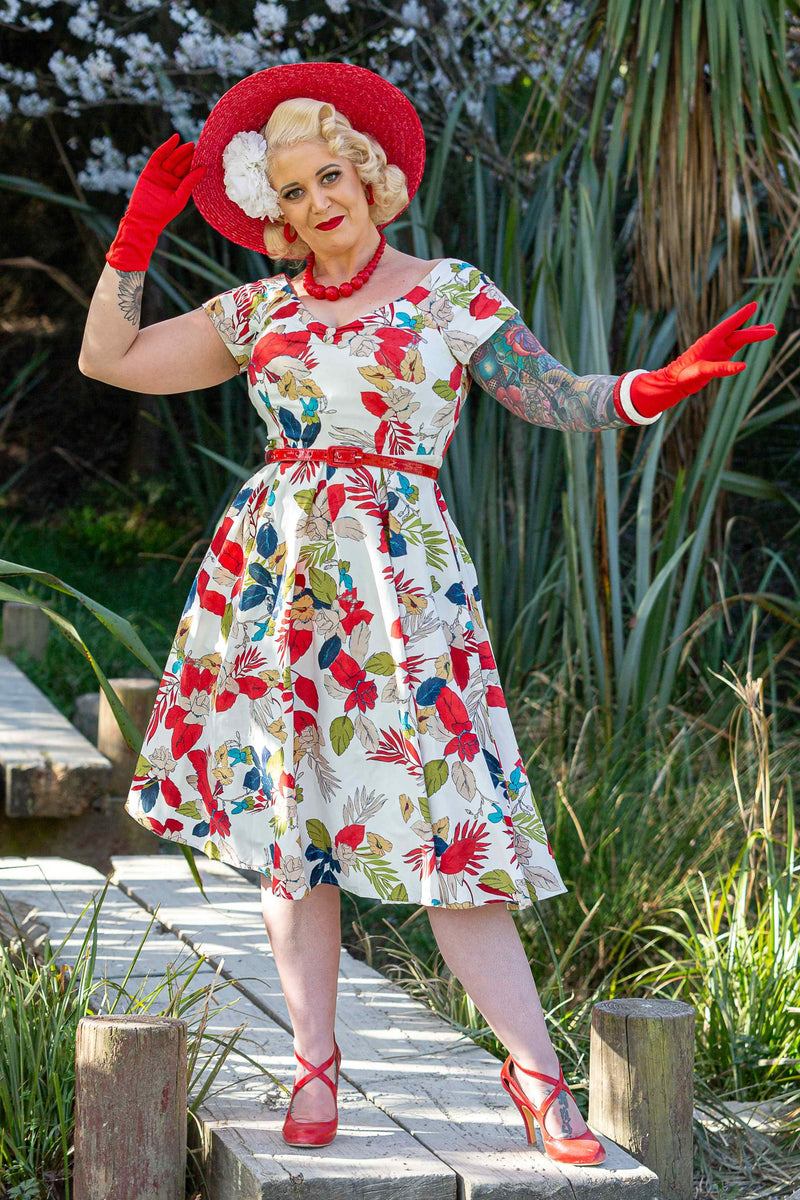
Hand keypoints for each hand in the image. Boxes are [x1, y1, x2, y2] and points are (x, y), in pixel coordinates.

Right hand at [105, 132, 206, 271]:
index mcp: (179, 187)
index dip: (195, 164)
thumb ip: (190, 182)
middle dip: (189, 156)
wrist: (144, 218)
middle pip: (181, 164)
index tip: (206, 155)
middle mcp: (170, 179)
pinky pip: (159, 156)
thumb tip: (203, 168)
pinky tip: (175, 139)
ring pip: (171, 159)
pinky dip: (166, 147)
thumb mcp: (180, 197)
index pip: (188, 172)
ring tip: (191, 144)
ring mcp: (159, 174)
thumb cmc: (164, 213)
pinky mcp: (150, 171)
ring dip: (180, 151)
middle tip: (200, 147)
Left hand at [616, 302, 776, 422]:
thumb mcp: (703, 372)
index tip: (754, 305)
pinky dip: (746, 343)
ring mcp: (718, 349)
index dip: (742, 315)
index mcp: (710, 341)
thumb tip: (743, 367)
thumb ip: (722, 369)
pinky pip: (735, 348)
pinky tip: (753, 339)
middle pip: (740, 335)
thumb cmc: (684, 375)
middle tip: (774, 328)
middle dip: (757, 331)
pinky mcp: (718, 356)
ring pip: (740, 339)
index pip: (729, 325)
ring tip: (770, 329)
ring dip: (754, 334)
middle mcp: (715, 343)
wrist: (673, 381)